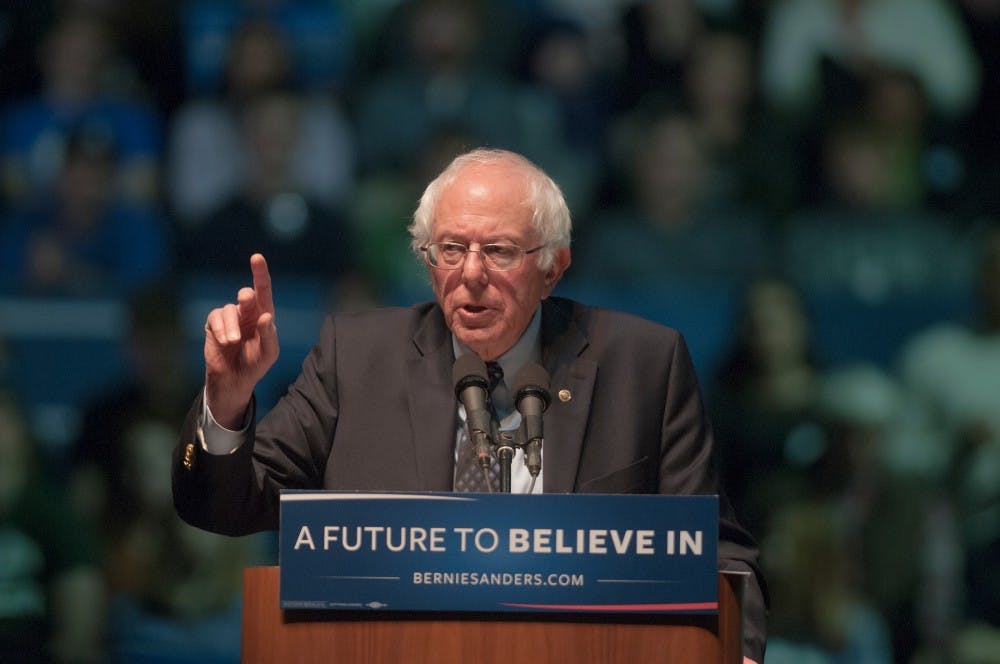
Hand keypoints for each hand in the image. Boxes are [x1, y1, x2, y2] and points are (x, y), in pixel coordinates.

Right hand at [203, 254, 278, 426]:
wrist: (234, 380)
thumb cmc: (255, 364)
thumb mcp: (268, 353)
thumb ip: (269, 335)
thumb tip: (266, 315)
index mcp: (263, 314)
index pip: (264, 290)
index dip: (260, 273)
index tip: (257, 257)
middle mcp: (247, 312)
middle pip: (246, 295)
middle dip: (246, 298)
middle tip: (246, 299)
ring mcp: (230, 317)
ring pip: (229, 309)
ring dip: (232, 326)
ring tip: (233, 342)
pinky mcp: (214, 324)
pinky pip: (216, 317)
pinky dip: (221, 329)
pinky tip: (226, 341)